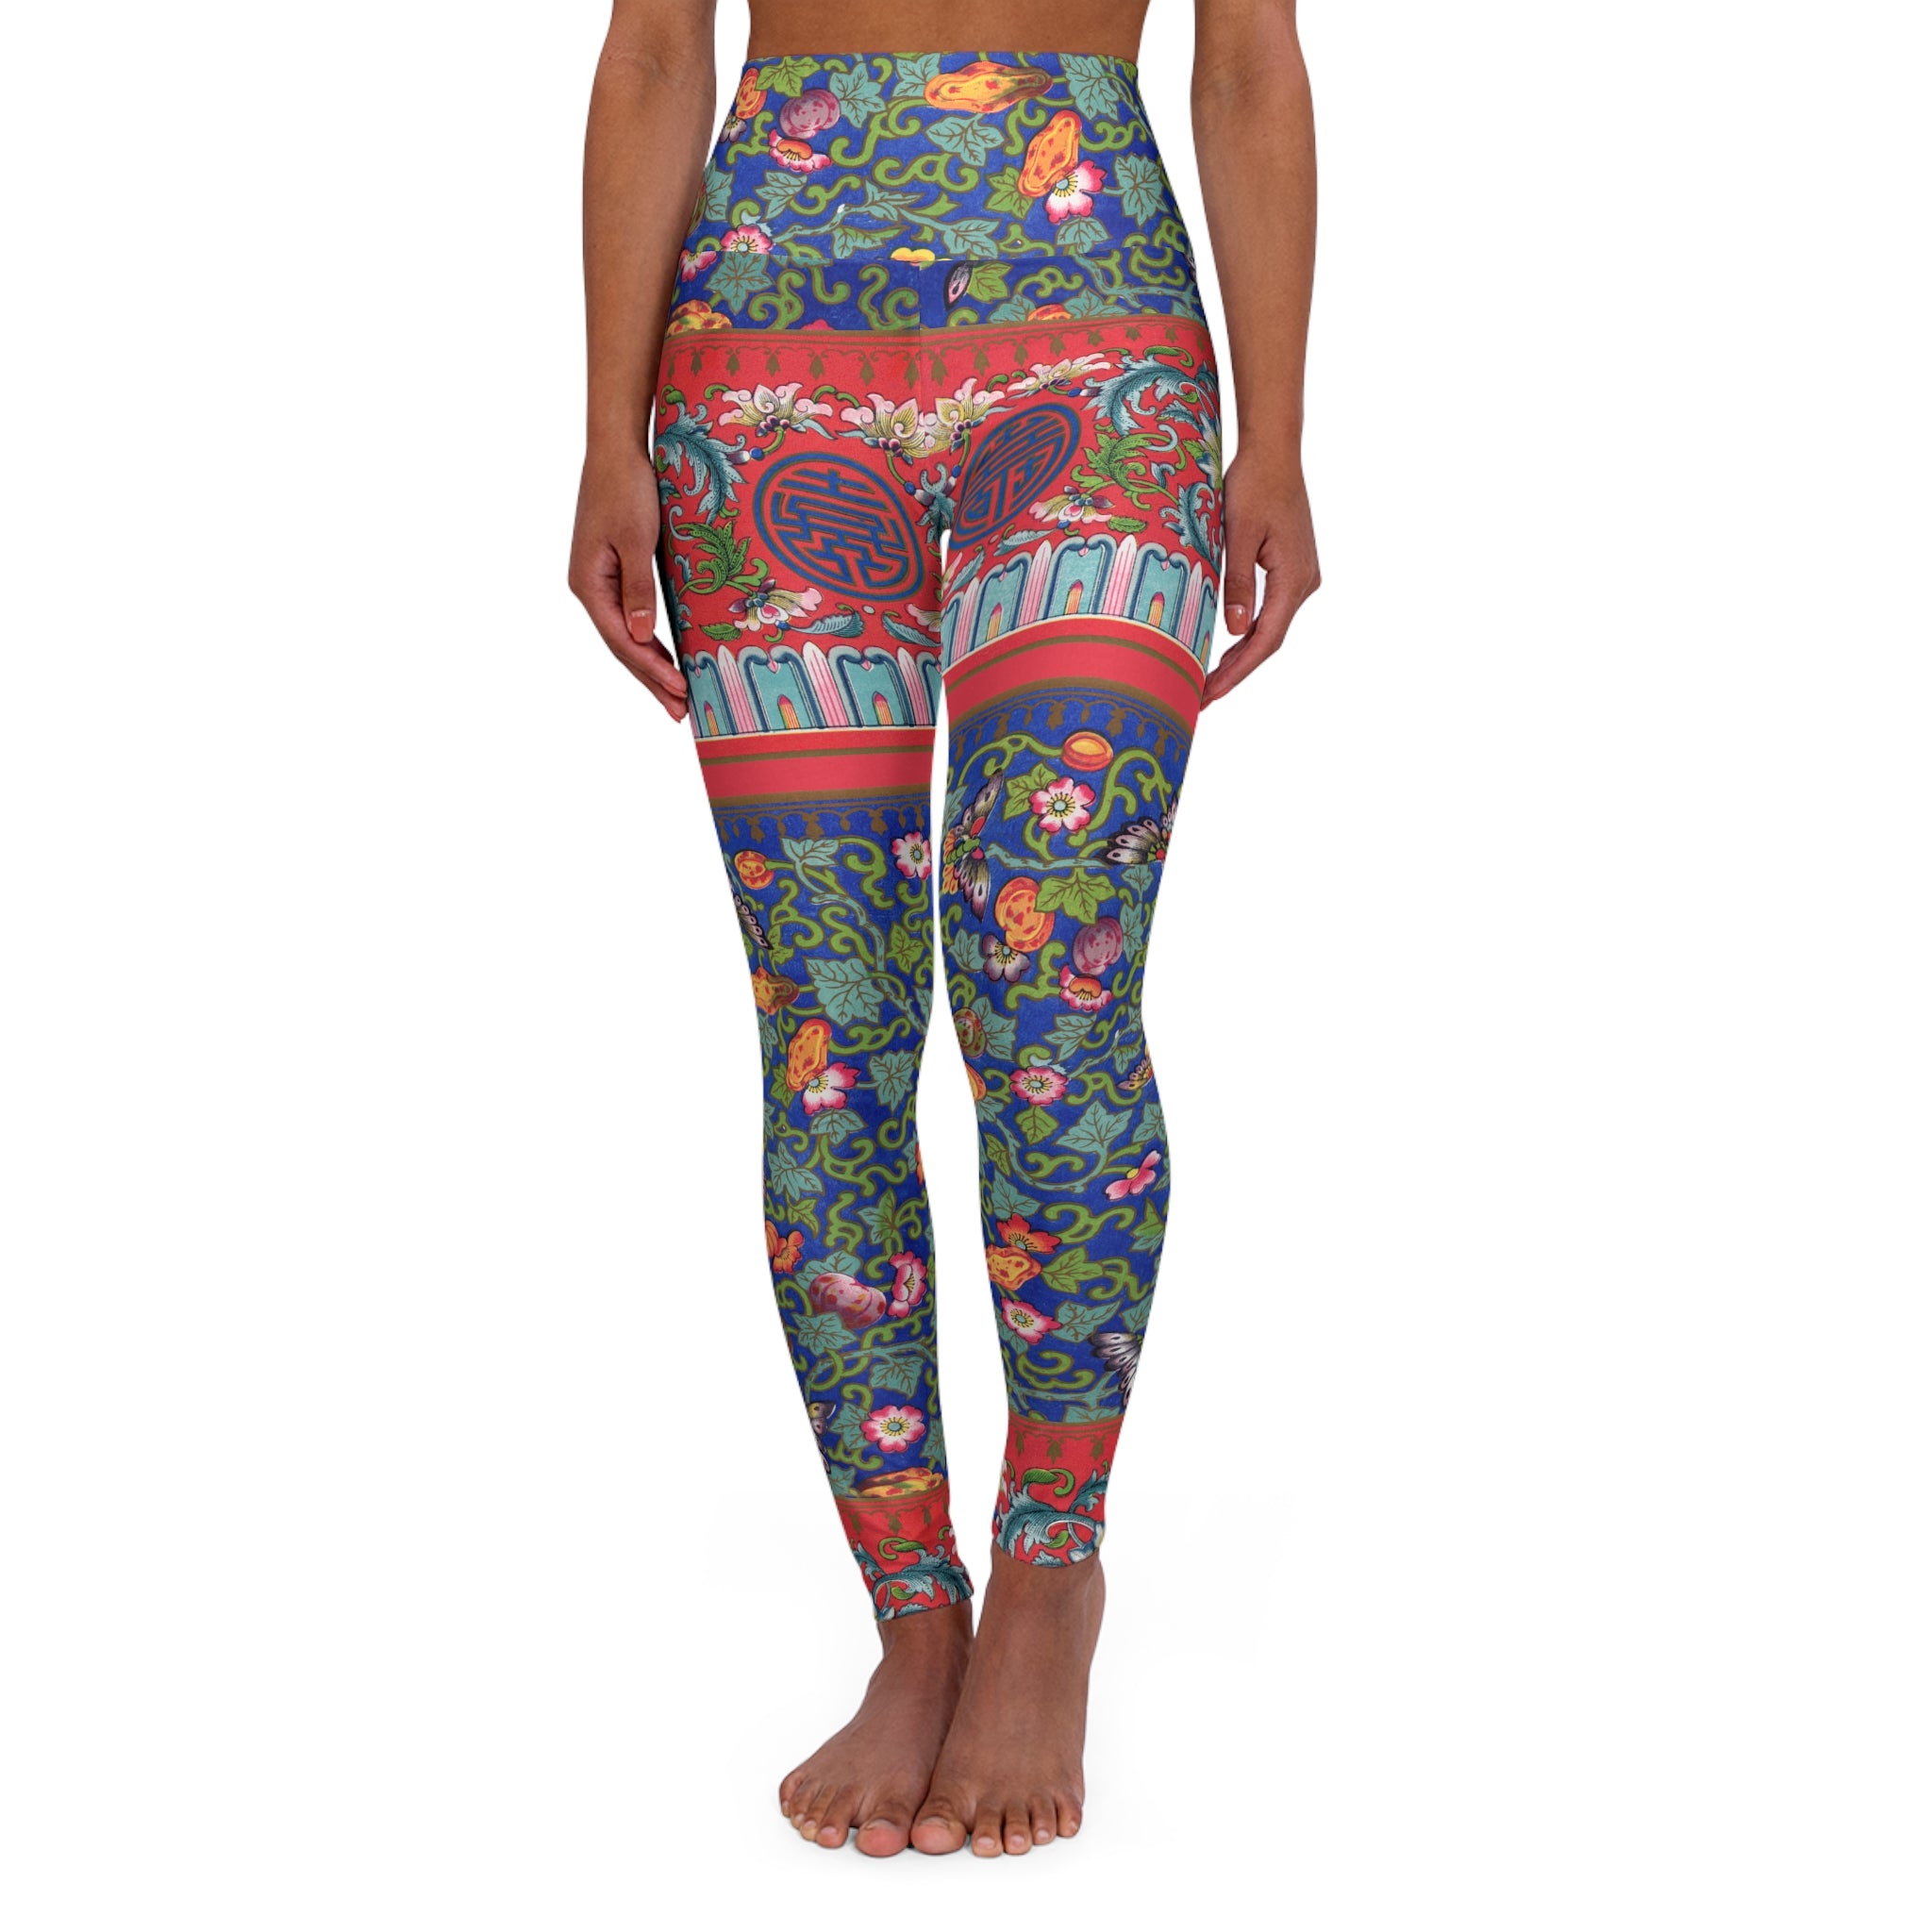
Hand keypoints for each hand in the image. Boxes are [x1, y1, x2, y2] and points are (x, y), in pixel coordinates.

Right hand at [568, 445, 687, 721]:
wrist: (616, 449)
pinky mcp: (614, 571)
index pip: (623, 640)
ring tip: (675, 696)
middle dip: (652, 680)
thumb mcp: (635, 539)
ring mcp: (600, 580)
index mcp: (589, 583)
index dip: (652, 670)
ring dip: (651, 665)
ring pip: (626, 634)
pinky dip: (648, 640)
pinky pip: (631, 616)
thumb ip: (638, 589)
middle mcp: (590, 587)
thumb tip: (641, 635)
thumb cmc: (626, 487)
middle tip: (680, 712)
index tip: (680, 691)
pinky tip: (664, 655)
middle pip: (622, 646)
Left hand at [1207, 453, 1320, 704]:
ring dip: (1242, 655)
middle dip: (1236, 671)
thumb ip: (1237, 582)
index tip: (1211, 693)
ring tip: (1210, 679)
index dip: (1238, 672)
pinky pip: (1271, 609)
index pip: (1266, 640)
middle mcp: (1304, 582)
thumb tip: (1237, 631)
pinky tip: (1230, 646)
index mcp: (1294, 578)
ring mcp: (1301, 576)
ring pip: (1271, 627)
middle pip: (1269, 640)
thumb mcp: (1237, 534)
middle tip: (1202, 697)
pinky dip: (1250, 632)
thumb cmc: (1254, 485)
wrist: (1275, 452)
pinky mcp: (1292, 568)